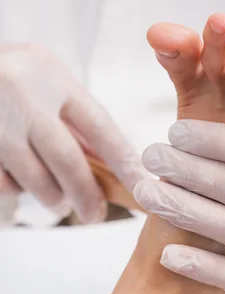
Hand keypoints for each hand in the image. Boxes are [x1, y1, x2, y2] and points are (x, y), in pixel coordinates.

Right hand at [0, 43, 145, 222]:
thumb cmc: (16, 81)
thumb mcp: (50, 85)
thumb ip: (76, 122)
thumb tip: (112, 169)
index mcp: (53, 78)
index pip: (99, 126)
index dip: (124, 161)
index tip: (143, 186)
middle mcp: (23, 96)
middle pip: (66, 159)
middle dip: (86, 194)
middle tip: (95, 215)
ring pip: (33, 178)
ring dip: (52, 198)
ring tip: (58, 203)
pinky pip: (4, 183)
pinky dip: (17, 190)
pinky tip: (20, 181)